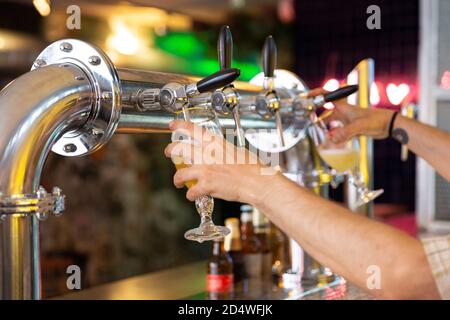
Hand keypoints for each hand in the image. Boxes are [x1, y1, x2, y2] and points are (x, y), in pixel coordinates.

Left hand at [164, 120, 278, 203]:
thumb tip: (219, 154)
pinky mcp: (205, 185)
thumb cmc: (252, 167)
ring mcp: (204, 169)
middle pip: (178, 149)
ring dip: (177, 179)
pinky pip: (190, 191)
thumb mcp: (236, 151)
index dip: (179, 125)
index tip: (172, 125)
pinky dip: (191, 195)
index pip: (191, 129)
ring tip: (178, 181)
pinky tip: (193, 195)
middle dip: (170, 151)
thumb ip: (223, 151)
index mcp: (215, 142)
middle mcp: (206, 154)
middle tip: (169, 153)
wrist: (256, 181)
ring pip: (180, 173)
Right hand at [309, 88, 394, 142]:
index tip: (307, 96)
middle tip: (311, 122)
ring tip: (322, 135)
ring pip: (332, 123)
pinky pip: (338, 131)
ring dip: (326, 128)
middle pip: (326, 112)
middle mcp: (344, 112)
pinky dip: (334, 135)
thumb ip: (345, 132)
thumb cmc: (377, 120)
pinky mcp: (351, 128)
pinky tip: (333, 140)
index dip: (316, 94)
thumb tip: (332, 138)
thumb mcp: (360, 126)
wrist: (389, 125)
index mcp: (344, 107)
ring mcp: (347, 120)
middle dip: (318, 117)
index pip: (327, 95)